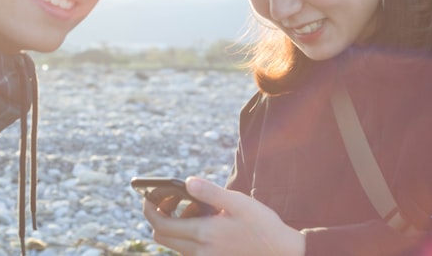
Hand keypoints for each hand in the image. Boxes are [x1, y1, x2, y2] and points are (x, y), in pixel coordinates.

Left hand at [142, 177, 304, 255]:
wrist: (282, 253)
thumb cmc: (262, 226)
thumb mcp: (238, 202)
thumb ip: (210, 192)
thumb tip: (187, 182)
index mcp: (203, 233)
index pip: (159, 225)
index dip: (149, 208)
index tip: (150, 194)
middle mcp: (199, 251)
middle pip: (161, 236)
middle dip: (160, 216)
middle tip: (175, 200)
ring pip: (174, 244)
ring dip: (177, 226)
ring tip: (200, 209)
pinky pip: (188, 250)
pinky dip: (189, 235)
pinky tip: (209, 222)